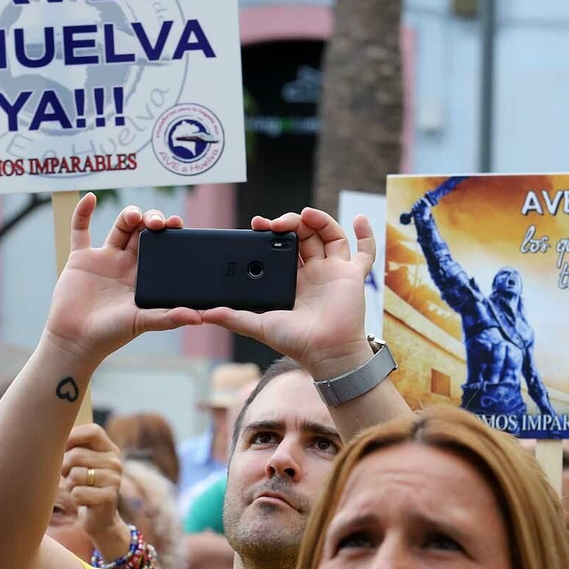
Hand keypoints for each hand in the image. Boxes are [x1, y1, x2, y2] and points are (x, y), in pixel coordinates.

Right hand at [42, 194, 202, 362]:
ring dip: (128, 214)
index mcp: (144, 276)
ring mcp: (103, 259)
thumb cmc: (110, 335)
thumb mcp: (142, 323)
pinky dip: (83, 212)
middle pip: (143, 232)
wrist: (76, 340)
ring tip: (133, 216)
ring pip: (119, 226)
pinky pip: (80, 230)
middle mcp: (126, 264)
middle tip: (155, 223)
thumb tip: (199, 317)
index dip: (170, 233)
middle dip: (151, 221)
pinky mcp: (80, 259)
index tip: (177, 224)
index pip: (162, 247)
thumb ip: (168, 318)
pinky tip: (90, 198)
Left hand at [60, 424, 130, 555]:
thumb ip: (74, 448)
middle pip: (77, 455)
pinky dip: (74, 498)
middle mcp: (115, 462)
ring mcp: (114, 480)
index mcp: (110, 450)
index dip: (73, 438)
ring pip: (75, 474)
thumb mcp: (82, 464)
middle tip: (69, 476)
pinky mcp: (109, 497)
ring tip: (77, 488)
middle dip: (65, 468)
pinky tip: (83, 500)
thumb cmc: (84, 486)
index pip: (92, 431)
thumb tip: (49, 436)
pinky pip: (77, 493)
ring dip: (69, 484)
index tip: (63, 450)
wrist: (100, 519)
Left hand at [201, 207, 375, 379]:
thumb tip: (203, 314)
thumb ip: (233, 317)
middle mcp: (313, 272)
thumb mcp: (259, 326)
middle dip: (291, 223)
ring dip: (319, 220)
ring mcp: (334, 272)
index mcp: (291, 279)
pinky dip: (366, 234)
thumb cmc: (296, 343)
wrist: (325, 354)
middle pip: (305, 236)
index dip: (271, 232)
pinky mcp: (354, 276)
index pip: (281, 247)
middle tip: (278, 222)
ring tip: (306, 214)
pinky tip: (359, 218)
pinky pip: (365, 252)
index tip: (258, 224)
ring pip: (330, 236)